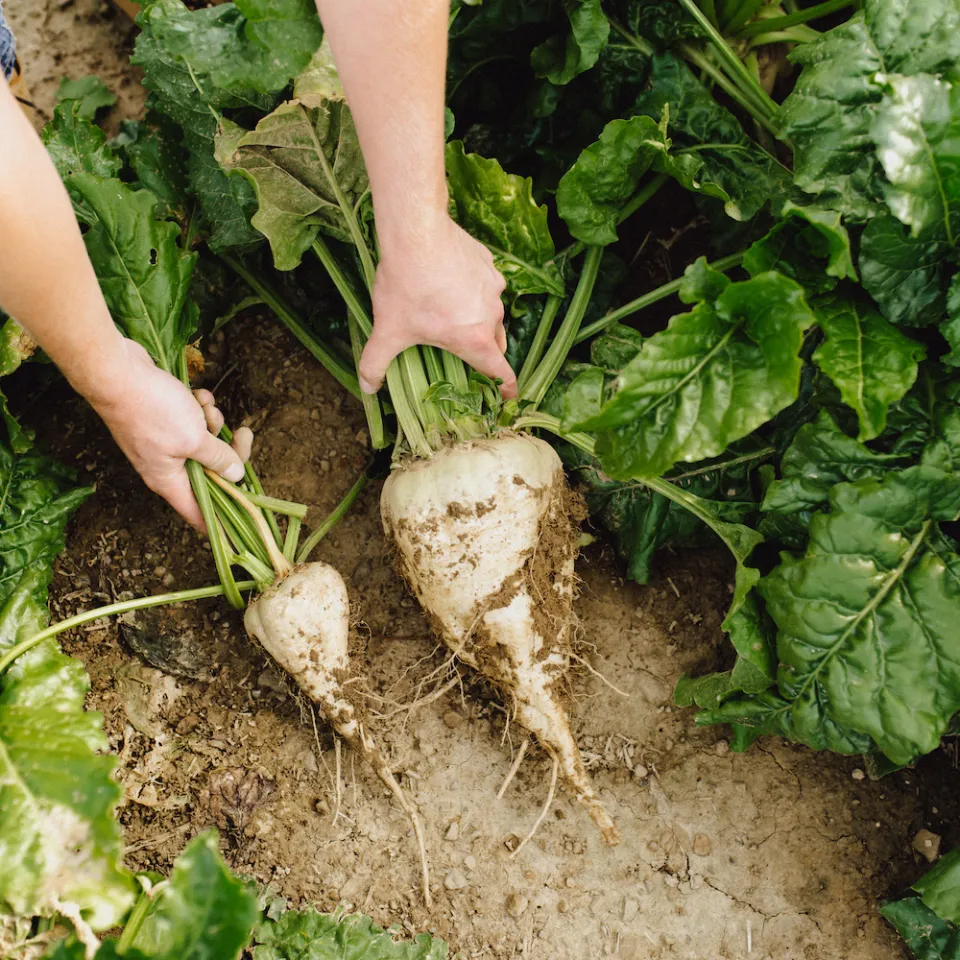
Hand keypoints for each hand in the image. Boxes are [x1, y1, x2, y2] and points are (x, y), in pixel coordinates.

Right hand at [88, 339, 251, 529]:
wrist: (117, 372)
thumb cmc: (152, 410)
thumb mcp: (194, 439)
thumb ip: (217, 459)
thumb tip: (236, 475)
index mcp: (168, 481)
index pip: (196, 514)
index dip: (218, 522)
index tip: (238, 527)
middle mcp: (164, 466)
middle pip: (209, 472)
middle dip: (228, 451)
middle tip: (244, 434)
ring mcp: (162, 442)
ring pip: (203, 441)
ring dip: (211, 422)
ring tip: (205, 407)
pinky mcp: (162, 420)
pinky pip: (191, 421)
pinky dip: (198, 408)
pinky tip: (197, 395)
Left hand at [359, 216, 516, 397]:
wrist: (416, 232)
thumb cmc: (406, 285)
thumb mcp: (388, 329)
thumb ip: (376, 363)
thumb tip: (367, 388)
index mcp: (473, 339)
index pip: (499, 372)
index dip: (506, 387)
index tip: (510, 396)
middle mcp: (491, 315)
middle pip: (496, 343)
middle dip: (485, 352)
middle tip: (465, 353)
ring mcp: (493, 287)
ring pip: (491, 312)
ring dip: (477, 318)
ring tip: (449, 312)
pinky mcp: (488, 263)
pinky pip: (486, 285)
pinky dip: (473, 290)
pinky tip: (449, 282)